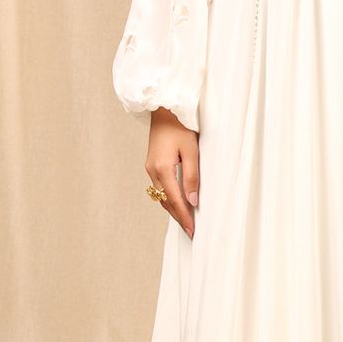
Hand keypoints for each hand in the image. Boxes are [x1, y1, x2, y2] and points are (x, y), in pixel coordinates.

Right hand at [146, 108, 199, 237]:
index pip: (175, 200)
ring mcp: (150, 168)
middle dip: (178, 217)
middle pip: (166, 201)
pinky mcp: (151, 165)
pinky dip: (169, 198)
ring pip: (161, 196)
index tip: (192, 231)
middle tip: (191, 231)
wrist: (164, 110)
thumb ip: (192, 177)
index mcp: (162, 169)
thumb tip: (192, 202)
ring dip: (173, 209)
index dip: (184, 217)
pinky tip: (178, 202)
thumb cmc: (181, 127)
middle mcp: (152, 171)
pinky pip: (160, 187)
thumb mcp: (191, 151)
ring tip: (186, 221)